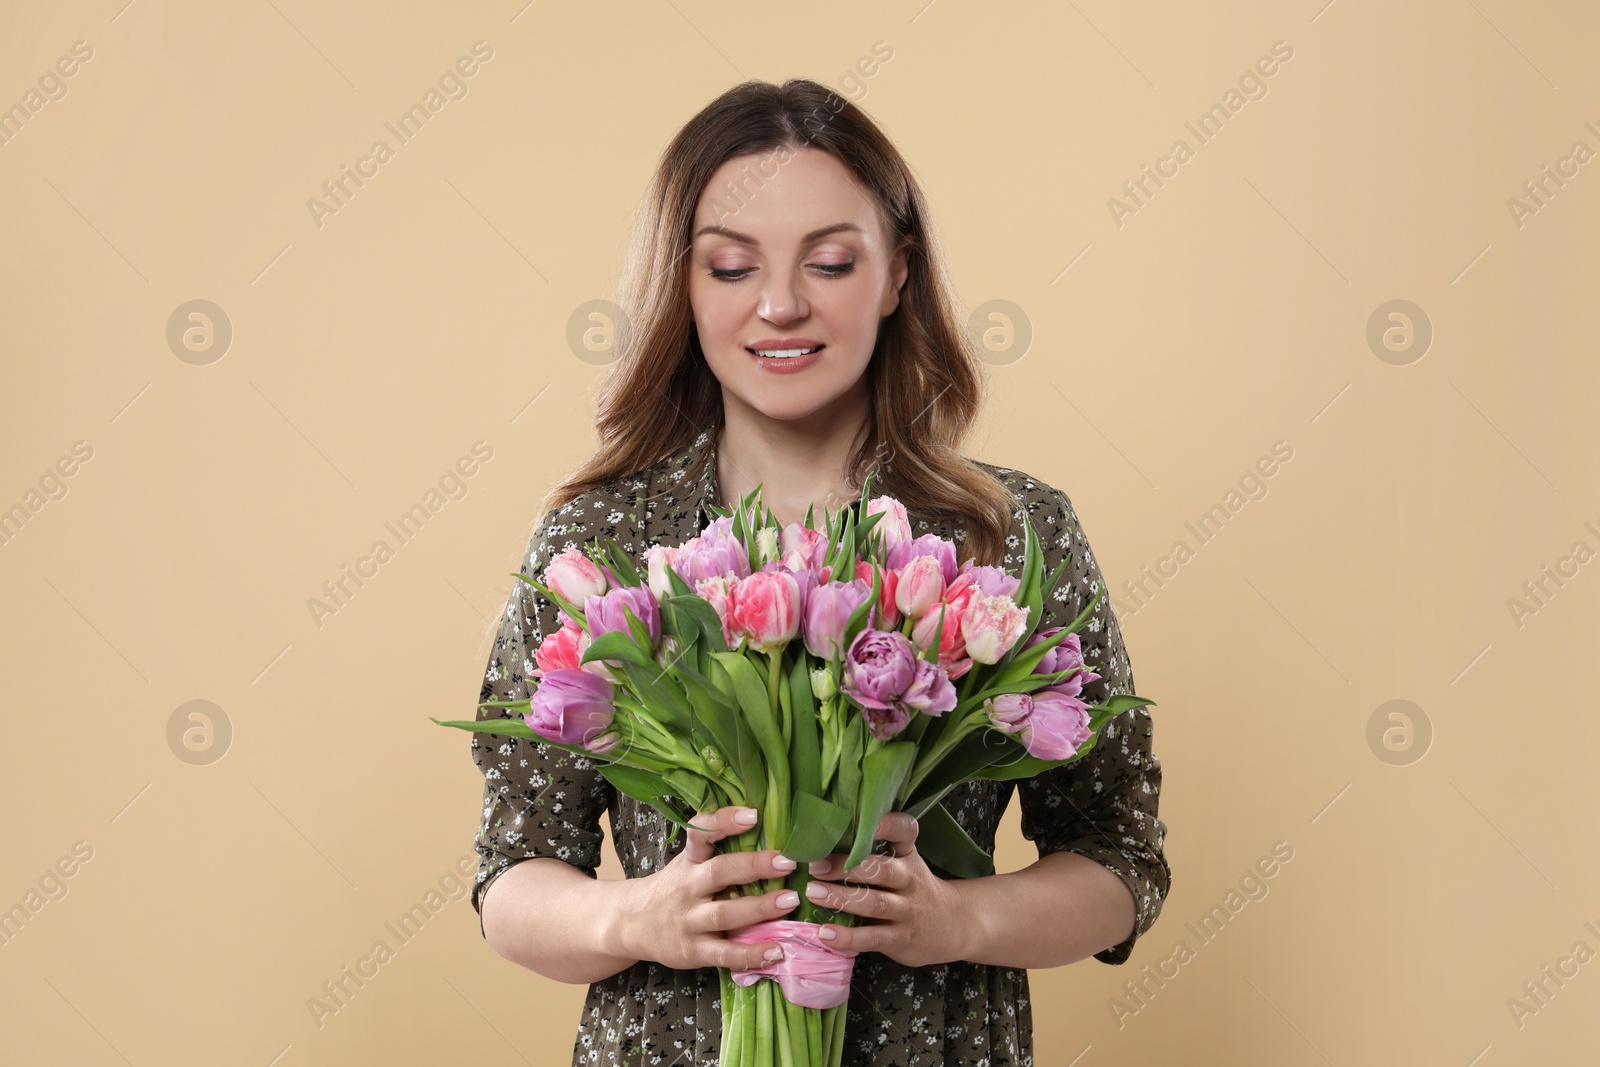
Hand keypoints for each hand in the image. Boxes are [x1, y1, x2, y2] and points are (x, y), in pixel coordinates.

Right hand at [617, 805, 801, 970]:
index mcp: (689, 861)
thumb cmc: (674, 889)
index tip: (753, 815)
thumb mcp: (687, 863)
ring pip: (725, 913)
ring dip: (759, 907)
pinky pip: (724, 953)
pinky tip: (776, 952)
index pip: (701, 832)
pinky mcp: (693, 950)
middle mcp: (688, 887)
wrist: (631, 923)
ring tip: (790, 900)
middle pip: (719, 872)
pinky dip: (751, 954)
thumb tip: (772, 836)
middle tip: (787, 862)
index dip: (725, 821)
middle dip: (754, 866)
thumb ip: (718, 852)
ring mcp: (689, 920)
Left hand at [802, 811, 971, 966]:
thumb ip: (873, 851)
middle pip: (882, 869)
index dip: (890, 825)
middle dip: (846, 866)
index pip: (906, 832)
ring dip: (841, 898)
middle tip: (816, 866)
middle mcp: (909, 879)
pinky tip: (825, 933)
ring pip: (874, 903)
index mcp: (908, 855)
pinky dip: (847, 937)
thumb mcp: (904, 863)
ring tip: (813, 893)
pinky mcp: (900, 938)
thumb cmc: (912, 889)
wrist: (951, 926)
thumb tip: (821, 840)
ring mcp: (906, 910)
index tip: (870, 822)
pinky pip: (872, 937)